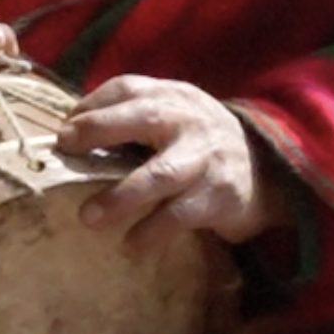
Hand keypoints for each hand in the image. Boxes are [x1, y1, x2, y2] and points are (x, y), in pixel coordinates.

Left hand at [62, 76, 275, 251]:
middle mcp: (189, 121)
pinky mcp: (217, 196)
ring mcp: (204, 158)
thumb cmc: (201, 145)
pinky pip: (179, 215)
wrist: (268, 173)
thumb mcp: (176, 116)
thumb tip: (73, 136)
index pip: (128, 88)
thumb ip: (135, 118)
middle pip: (144, 118)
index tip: (65, 132)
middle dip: (101, 130)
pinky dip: (152, 231)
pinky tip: (131, 245)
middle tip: (66, 150)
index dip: (92, 106)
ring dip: (121, 196)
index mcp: (174, 96)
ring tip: (89, 217)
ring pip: (160, 174)